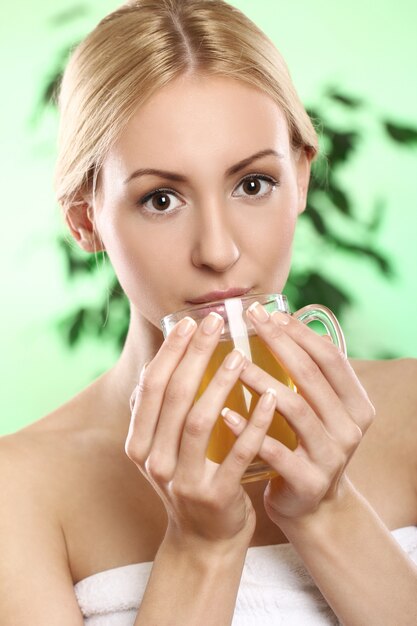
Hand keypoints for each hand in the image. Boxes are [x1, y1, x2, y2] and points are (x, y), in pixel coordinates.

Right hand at [125, 312, 278, 550]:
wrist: (205, 537)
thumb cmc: (191, 478)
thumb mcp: (165, 446)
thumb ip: (160, 410)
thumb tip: (164, 359)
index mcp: (139, 442)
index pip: (151, 386)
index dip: (170, 352)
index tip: (189, 322)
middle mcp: (153, 459)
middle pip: (173, 396)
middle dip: (194, 354)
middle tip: (216, 323)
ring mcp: (181, 480)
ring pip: (198, 420)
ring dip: (220, 383)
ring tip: (240, 355)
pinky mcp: (214, 495)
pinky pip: (236, 452)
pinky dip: (253, 422)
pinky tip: (270, 397)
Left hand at [221, 302, 375, 527]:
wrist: (311, 506)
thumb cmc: (306, 445)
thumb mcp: (319, 411)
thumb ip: (310, 377)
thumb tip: (286, 325)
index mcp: (355, 404)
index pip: (330, 358)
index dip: (301, 333)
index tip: (272, 312)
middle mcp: (349, 427)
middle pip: (312, 377)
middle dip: (279, 344)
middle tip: (249, 321)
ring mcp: (332, 456)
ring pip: (295, 409)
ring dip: (262, 382)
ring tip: (234, 363)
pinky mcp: (309, 480)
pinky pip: (276, 450)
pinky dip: (250, 430)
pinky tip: (224, 413)